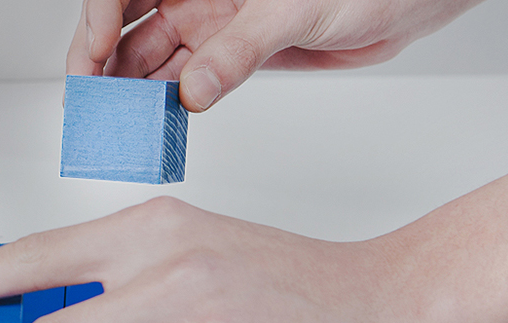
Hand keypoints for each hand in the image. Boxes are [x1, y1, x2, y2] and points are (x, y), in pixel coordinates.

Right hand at [70, 0, 483, 111]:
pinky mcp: (235, 59)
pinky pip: (189, 85)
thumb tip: (194, 92)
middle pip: (127, 30)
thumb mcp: (293, 10)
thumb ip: (239, 51)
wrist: (413, 0)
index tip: (96, 52)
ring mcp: (214, 27)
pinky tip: (158, 124)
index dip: (97, 19)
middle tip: (94, 103)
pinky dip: (169, 107)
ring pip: (153, 61)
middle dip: (103, 64)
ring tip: (121, 123)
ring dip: (134, 92)